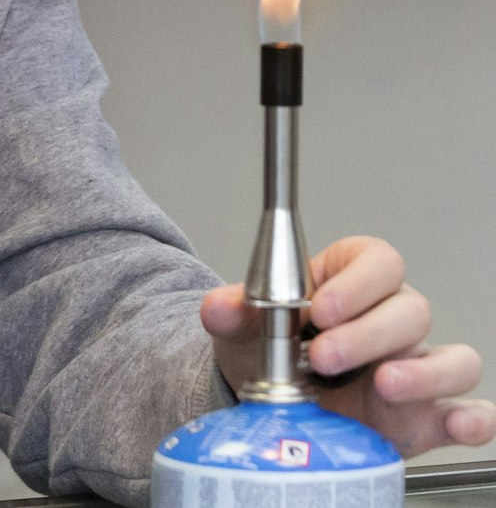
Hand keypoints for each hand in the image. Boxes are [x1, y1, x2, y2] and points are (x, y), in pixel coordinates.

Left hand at [201, 235, 495, 456]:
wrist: (271, 399)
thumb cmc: (270, 348)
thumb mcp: (245, 325)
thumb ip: (235, 312)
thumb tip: (218, 307)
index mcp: (351, 282)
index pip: (379, 262)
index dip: (357, 283)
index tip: (319, 308)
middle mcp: (392, 321)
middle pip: (412, 310)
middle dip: (368, 334)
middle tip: (323, 358)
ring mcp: (416, 368)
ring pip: (455, 359)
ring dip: (424, 374)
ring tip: (382, 387)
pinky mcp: (427, 416)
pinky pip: (471, 412)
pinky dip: (472, 421)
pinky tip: (454, 425)